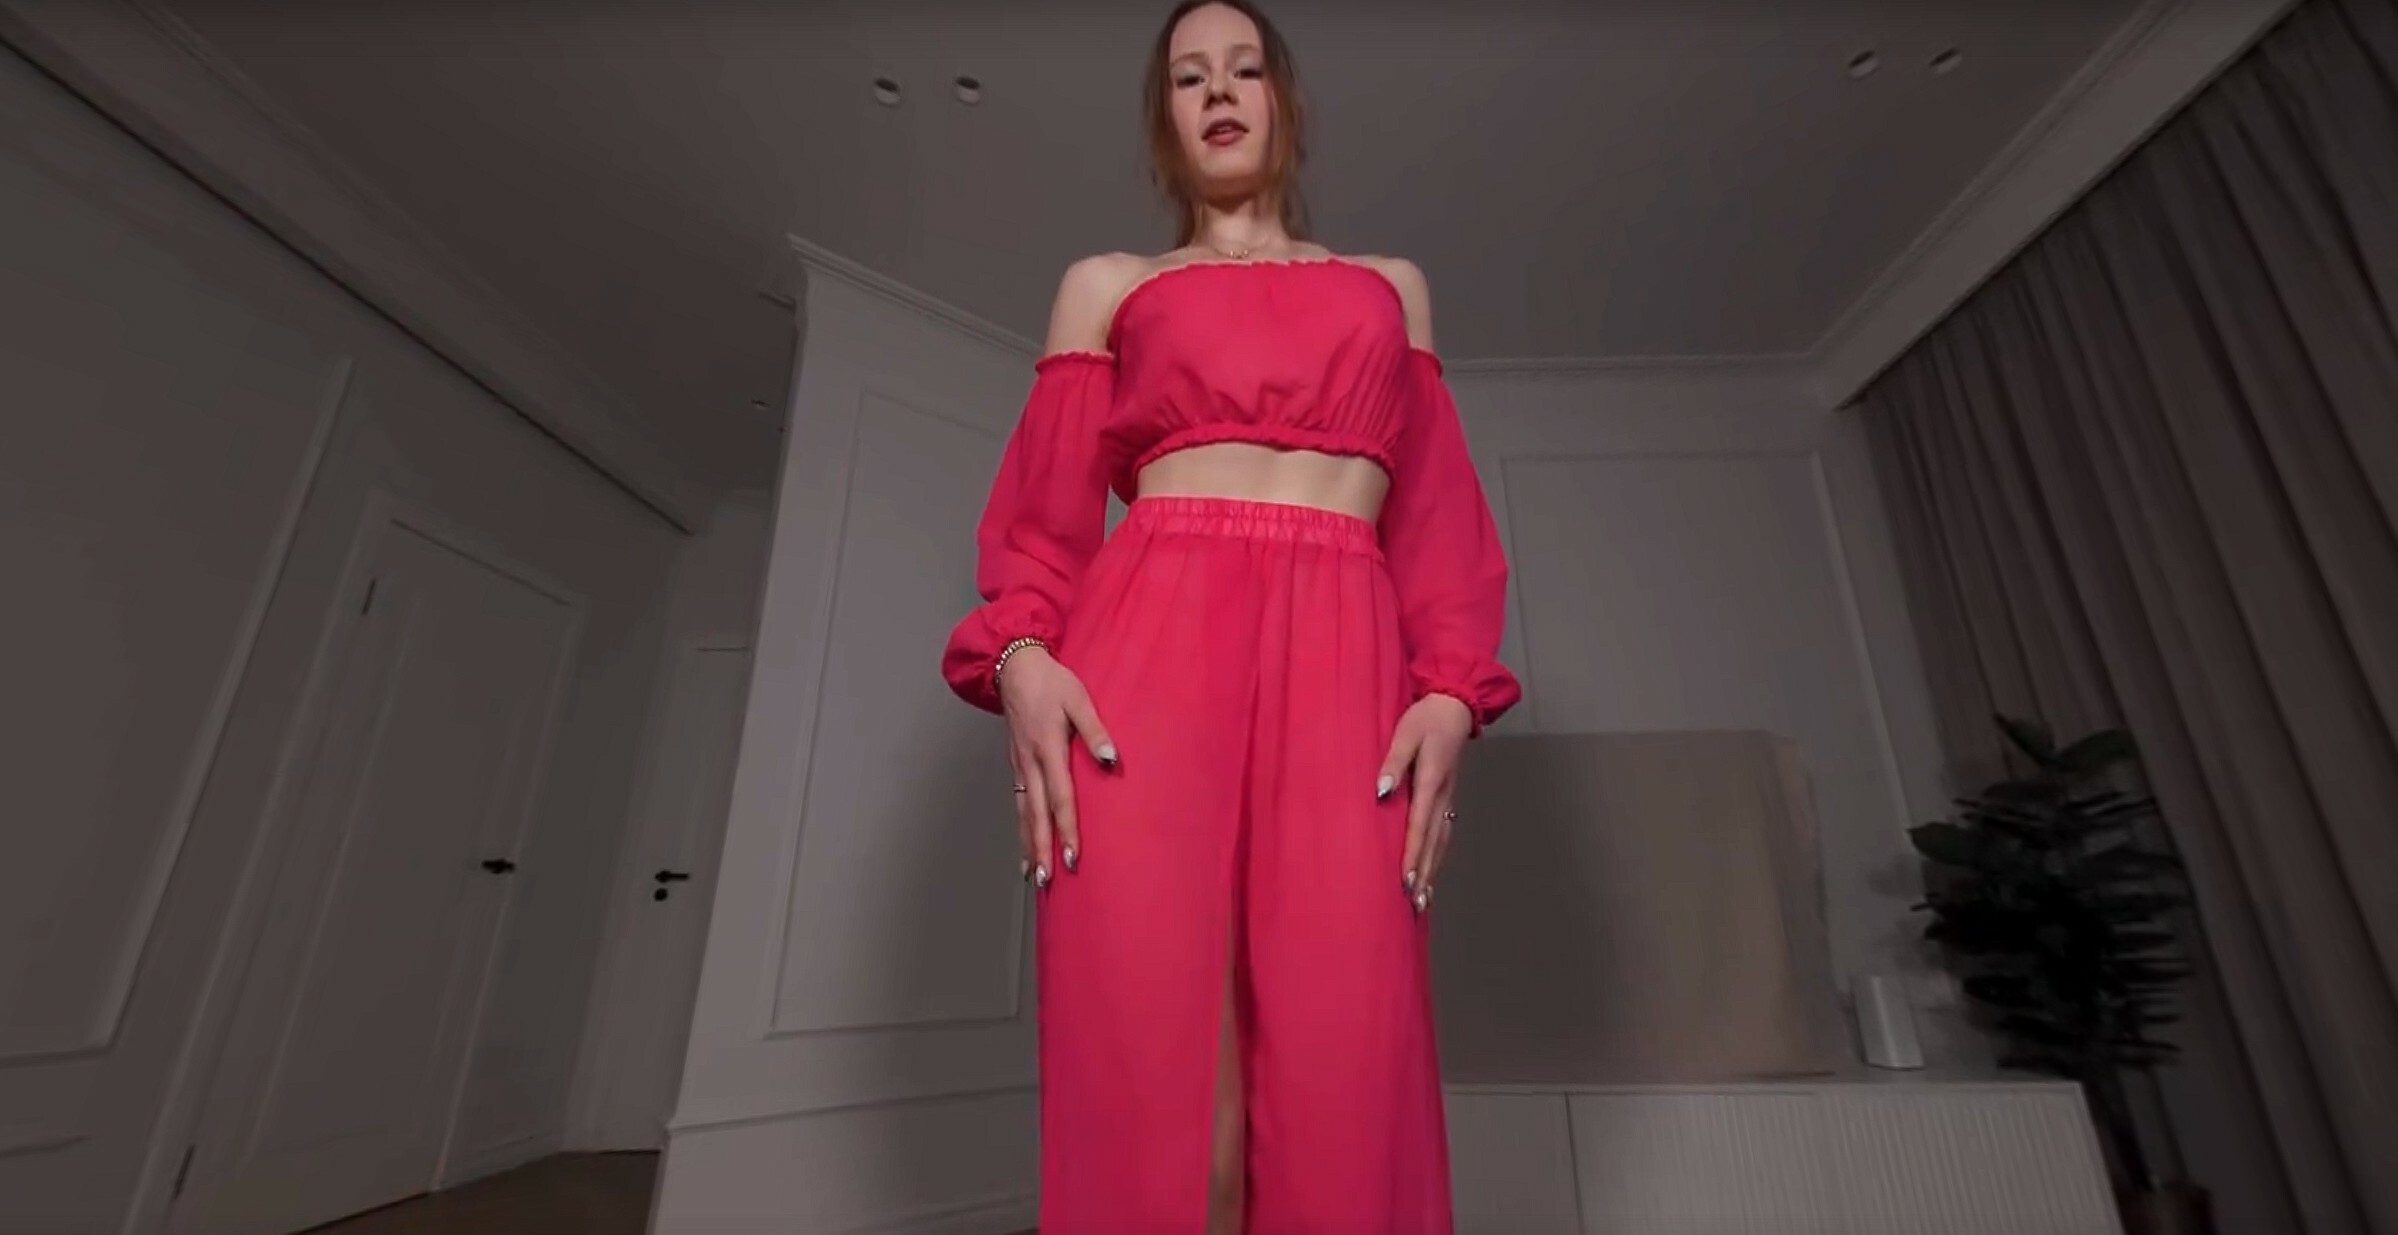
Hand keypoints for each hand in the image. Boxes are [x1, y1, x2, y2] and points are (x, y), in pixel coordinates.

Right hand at [998, 646, 1116, 887]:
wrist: (1014, 667)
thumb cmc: (1050, 682)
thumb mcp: (1078, 698)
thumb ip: (1095, 730)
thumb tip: (1110, 759)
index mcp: (1047, 749)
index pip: (1059, 798)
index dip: (1067, 829)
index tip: (1074, 856)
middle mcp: (1029, 764)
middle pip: (1035, 815)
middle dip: (1042, 850)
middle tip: (1048, 881)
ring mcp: (1019, 767)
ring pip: (1023, 814)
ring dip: (1028, 846)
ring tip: (1034, 876)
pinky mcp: (1016, 765)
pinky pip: (1017, 804)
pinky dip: (1021, 829)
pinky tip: (1025, 846)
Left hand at [1376, 693, 1473, 912]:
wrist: (1455, 706)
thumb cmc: (1425, 718)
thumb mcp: (1405, 733)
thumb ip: (1392, 762)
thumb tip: (1381, 792)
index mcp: (1431, 780)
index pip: (1419, 825)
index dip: (1412, 855)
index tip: (1405, 880)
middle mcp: (1442, 795)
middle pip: (1433, 842)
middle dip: (1423, 873)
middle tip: (1415, 904)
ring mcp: (1448, 798)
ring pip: (1441, 841)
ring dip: (1432, 870)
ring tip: (1424, 899)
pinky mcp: (1447, 797)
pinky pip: (1443, 833)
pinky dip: (1437, 855)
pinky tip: (1431, 870)